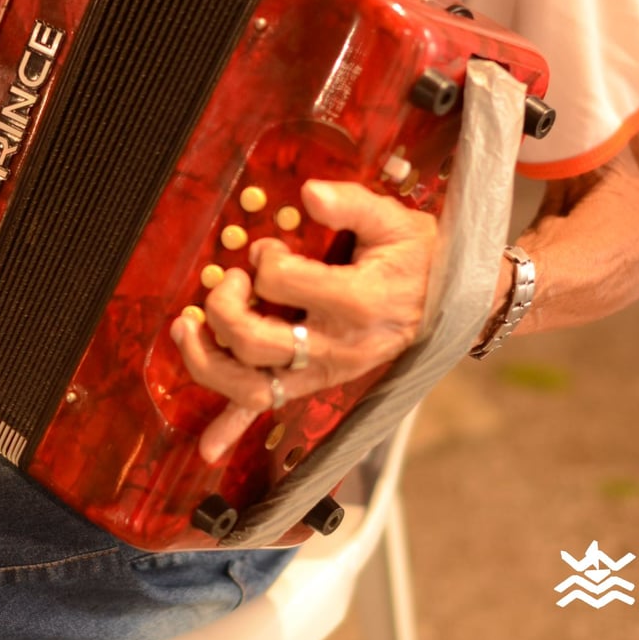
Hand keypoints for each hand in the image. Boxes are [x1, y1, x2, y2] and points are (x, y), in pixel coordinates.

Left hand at [169, 180, 436, 461]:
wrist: (451, 305)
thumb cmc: (417, 260)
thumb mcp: (393, 221)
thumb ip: (350, 204)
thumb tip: (309, 191)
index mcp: (357, 302)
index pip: (282, 283)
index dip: (263, 258)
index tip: (269, 248)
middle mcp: (336, 347)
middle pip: (255, 342)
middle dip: (224, 307)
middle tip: (229, 281)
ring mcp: (322, 373)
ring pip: (250, 387)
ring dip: (207, 362)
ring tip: (187, 328)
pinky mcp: (314, 384)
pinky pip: (268, 412)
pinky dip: (233, 428)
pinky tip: (206, 447)